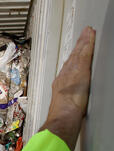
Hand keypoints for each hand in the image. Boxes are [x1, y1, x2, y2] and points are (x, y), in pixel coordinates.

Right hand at [40, 27, 95, 150]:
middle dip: (78, 46)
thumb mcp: (60, 110)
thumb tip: (59, 116)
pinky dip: (87, 43)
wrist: (62, 118)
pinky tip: (90, 35)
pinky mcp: (80, 71)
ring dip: (83, 41)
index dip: (73, 58)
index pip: (68, 68)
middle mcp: (64, 77)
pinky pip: (84, 53)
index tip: (76, 50)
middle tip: (84, 34)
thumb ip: (60, 107)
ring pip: (78, 53)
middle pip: (72, 58)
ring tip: (88, 32)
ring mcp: (71, 72)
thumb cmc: (61, 118)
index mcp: (60, 85)